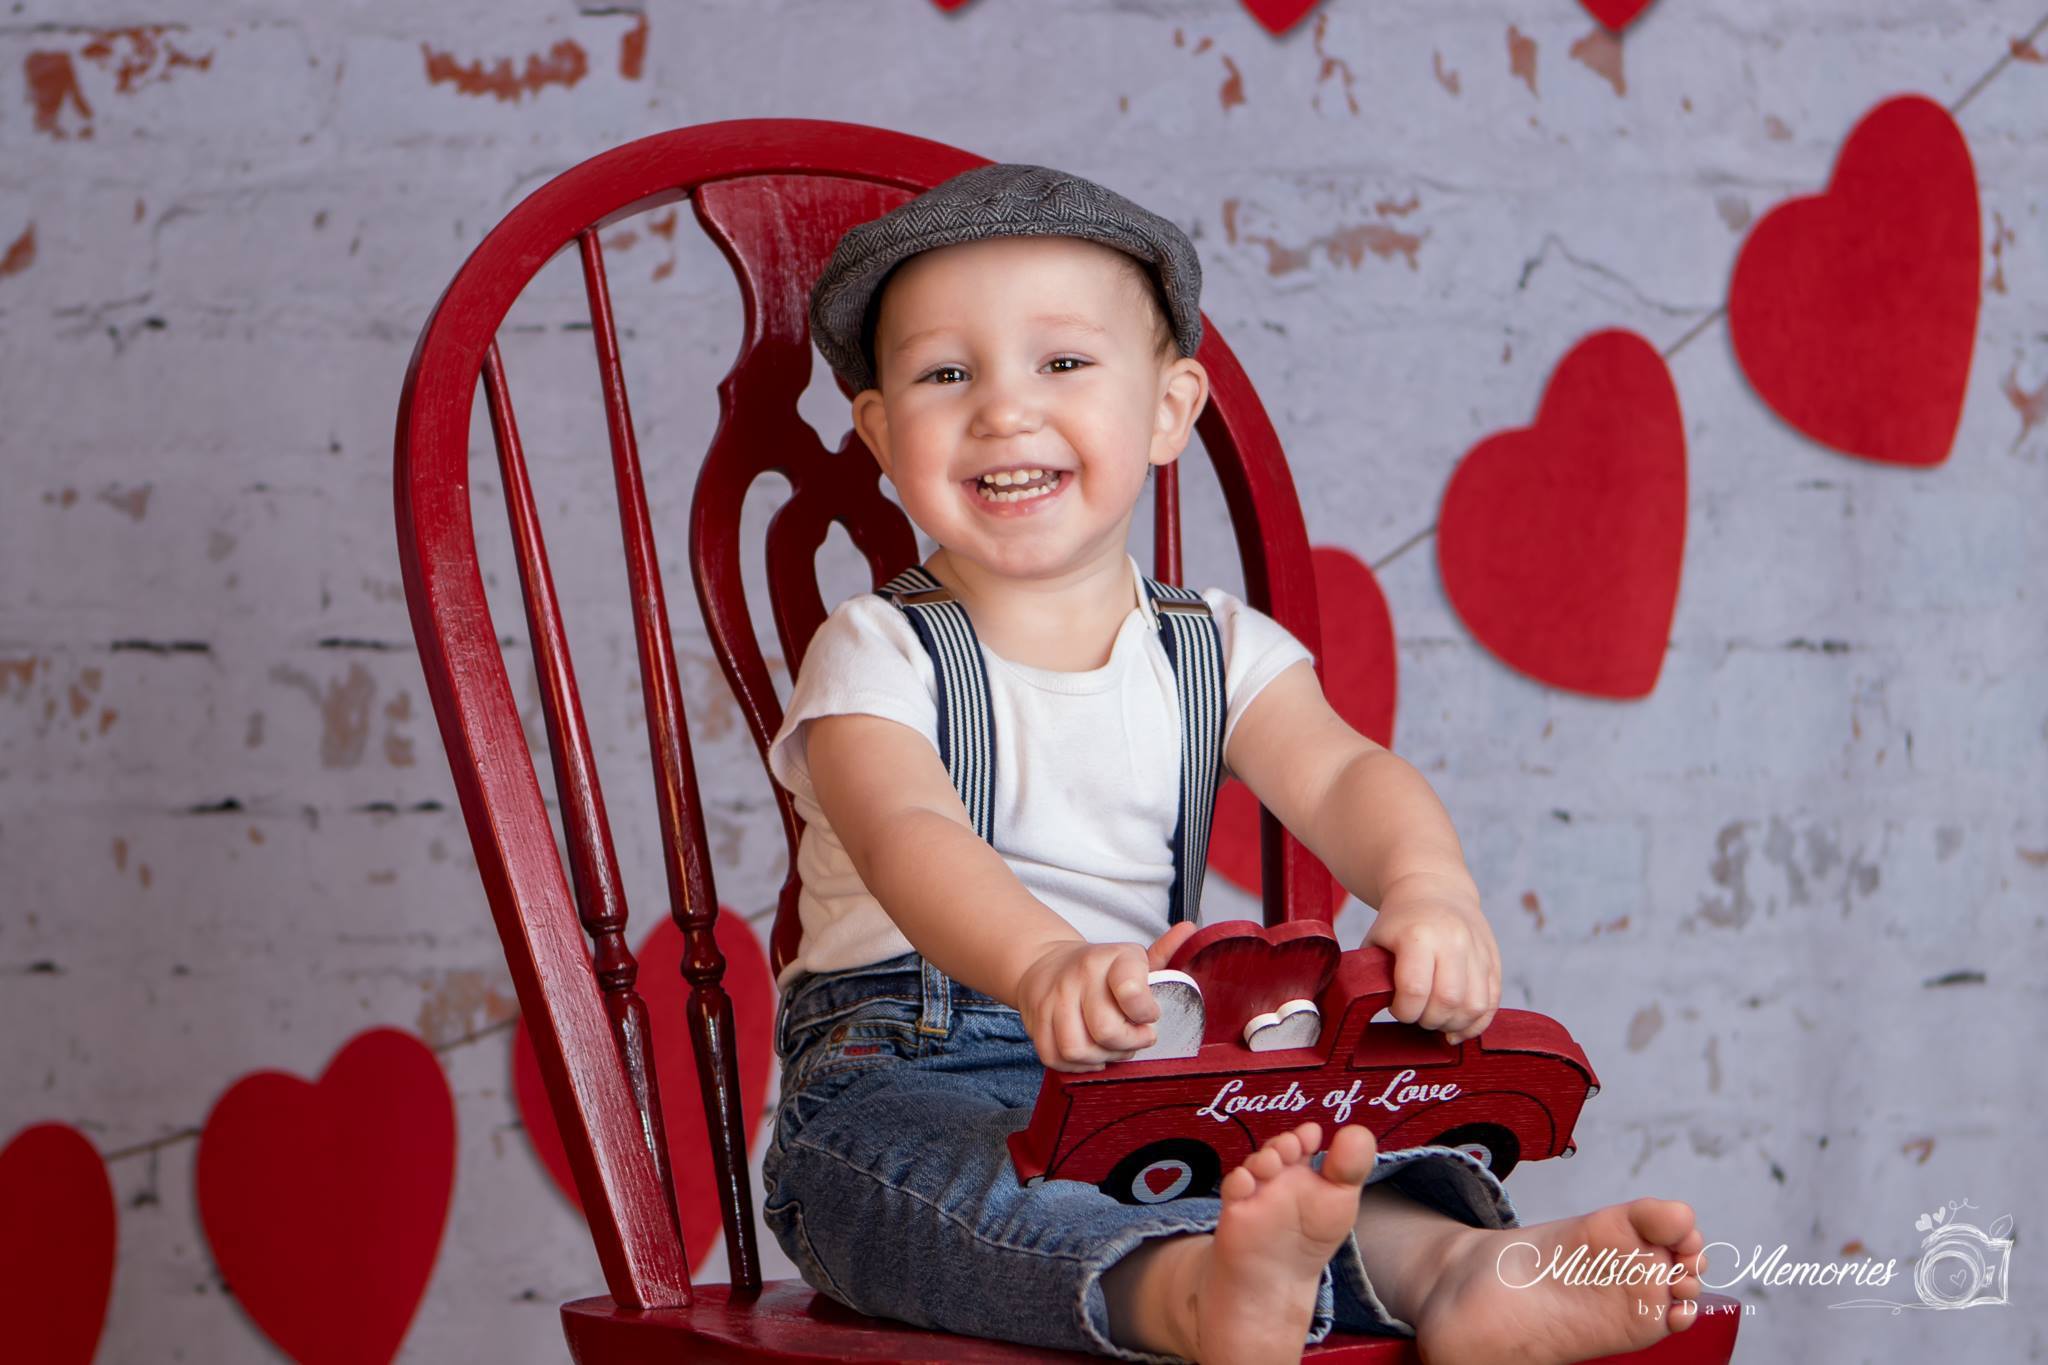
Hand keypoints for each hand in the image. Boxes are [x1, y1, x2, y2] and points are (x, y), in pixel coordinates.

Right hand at [1012, 922, 1199, 1072]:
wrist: (1045, 964)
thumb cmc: (1101, 969)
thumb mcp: (1131, 957)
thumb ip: (1164, 953)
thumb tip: (1191, 930)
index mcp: (1109, 958)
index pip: (1131, 992)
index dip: (1146, 1013)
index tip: (1150, 1015)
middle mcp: (1078, 977)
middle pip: (1106, 1031)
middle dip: (1129, 1043)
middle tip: (1137, 1038)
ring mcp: (1053, 1001)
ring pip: (1078, 1049)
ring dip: (1102, 1058)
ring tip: (1113, 1048)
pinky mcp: (1035, 1022)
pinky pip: (1056, 1058)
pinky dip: (1077, 1066)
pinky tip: (1091, 1054)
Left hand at [1362, 876, 1500, 1044]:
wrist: (1433, 889)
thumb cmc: (1398, 923)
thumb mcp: (1376, 941)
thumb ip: (1371, 974)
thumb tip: (1368, 1009)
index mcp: (1419, 935)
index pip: (1415, 989)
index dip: (1404, 1011)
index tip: (1396, 1008)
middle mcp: (1453, 941)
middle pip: (1448, 1001)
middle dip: (1429, 1020)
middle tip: (1417, 1015)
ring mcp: (1478, 950)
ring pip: (1475, 1006)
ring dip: (1453, 1025)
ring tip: (1437, 1020)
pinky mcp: (1494, 961)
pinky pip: (1492, 1002)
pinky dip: (1476, 1023)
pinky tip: (1458, 1027)